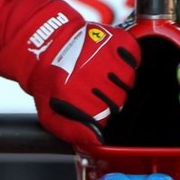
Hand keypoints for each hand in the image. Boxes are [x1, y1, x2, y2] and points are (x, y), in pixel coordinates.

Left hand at [0, 0, 139, 146]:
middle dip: (109, 101)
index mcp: (73, 94)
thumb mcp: (49, 114)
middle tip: (95, 92)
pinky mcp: (114, 39)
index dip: (98, 118)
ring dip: (120, 83)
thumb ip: (70, 131)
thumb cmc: (49, 82)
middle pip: (118, 101)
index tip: (90, 110)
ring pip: (128, 82)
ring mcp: (103, 54)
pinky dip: (129, 61)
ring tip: (103, 77)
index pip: (103, 119)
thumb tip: (97, 140)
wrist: (45, 45)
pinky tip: (114, 62)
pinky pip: (134, 56)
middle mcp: (89, 73)